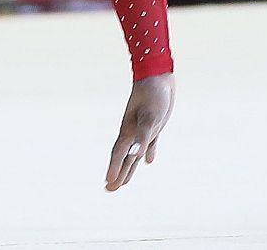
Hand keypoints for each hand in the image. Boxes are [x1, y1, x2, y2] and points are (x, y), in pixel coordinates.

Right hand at [105, 72, 173, 191]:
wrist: (158, 76)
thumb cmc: (153, 96)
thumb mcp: (150, 117)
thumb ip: (143, 138)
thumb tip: (137, 157)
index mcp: (129, 131)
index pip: (119, 155)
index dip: (114, 169)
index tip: (109, 184)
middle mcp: (133, 132)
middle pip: (123, 157)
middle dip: (117, 173)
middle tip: (109, 190)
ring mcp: (143, 129)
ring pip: (134, 153)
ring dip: (129, 167)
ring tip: (124, 180)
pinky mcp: (154, 124)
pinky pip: (149, 143)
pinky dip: (147, 152)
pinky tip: (148, 161)